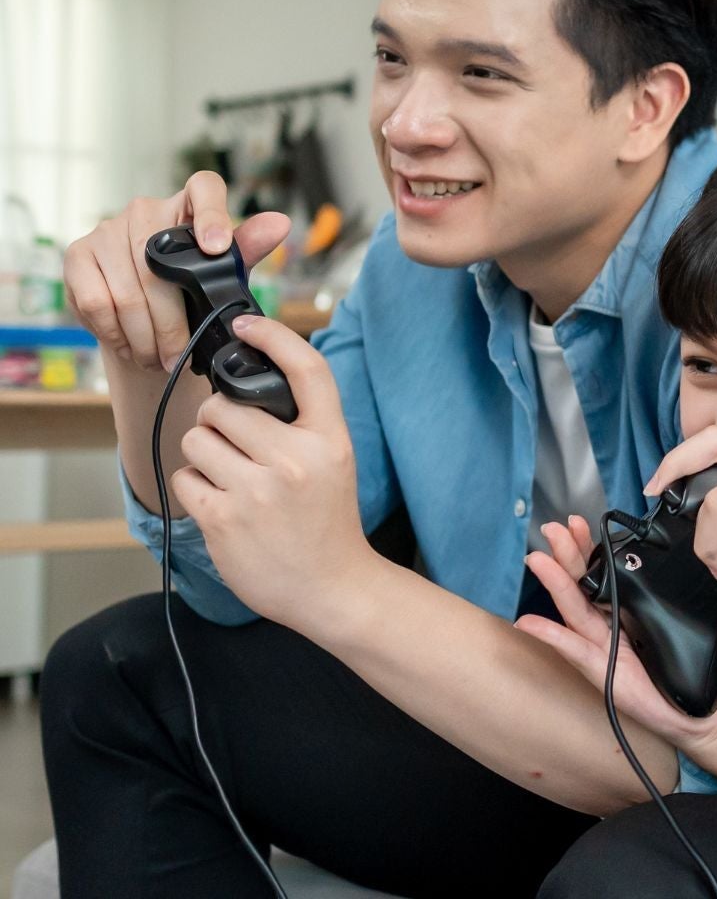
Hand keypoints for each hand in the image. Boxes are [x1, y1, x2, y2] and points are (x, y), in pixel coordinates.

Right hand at [64, 170, 288, 371]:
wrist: (143, 316)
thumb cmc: (191, 290)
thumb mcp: (224, 273)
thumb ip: (246, 249)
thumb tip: (279, 223)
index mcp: (189, 205)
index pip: (204, 188)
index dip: (213, 215)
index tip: (217, 248)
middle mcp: (146, 210)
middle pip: (161, 268)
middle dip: (173, 325)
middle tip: (178, 356)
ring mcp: (108, 229)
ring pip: (129, 294)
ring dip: (145, 337)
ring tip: (158, 358)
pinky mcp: (78, 254)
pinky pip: (98, 302)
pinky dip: (116, 333)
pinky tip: (130, 345)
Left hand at [169, 315, 372, 625]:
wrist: (332, 587)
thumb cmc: (327, 520)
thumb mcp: (334, 461)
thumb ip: (301, 422)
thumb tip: (247, 380)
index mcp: (331, 439)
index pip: (306, 368)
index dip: (273, 336)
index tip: (246, 326)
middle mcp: (296, 459)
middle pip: (223, 407)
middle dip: (218, 422)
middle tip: (234, 445)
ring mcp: (258, 490)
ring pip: (197, 440)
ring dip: (203, 454)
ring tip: (228, 476)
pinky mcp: (224, 519)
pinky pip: (186, 478)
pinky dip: (197, 488)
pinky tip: (222, 505)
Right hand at [515, 515, 716, 753]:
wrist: (705, 712)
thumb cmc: (694, 667)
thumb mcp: (681, 620)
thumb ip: (665, 595)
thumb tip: (669, 555)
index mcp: (625, 612)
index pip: (601, 574)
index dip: (588, 548)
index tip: (578, 521)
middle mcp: (607, 629)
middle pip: (581, 586)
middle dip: (566, 556)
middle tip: (552, 528)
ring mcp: (601, 652)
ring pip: (574, 612)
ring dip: (555, 584)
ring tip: (538, 559)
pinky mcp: (603, 675)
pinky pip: (575, 651)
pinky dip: (551, 636)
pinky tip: (527, 622)